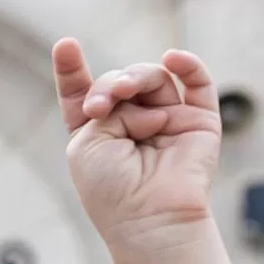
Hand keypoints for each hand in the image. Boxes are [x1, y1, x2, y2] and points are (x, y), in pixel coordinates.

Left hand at [55, 40, 221, 249]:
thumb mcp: (86, 143)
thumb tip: (146, 100)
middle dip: (109, 86)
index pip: (84, 96)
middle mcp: (132, 127)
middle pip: (119, 82)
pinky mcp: (198, 123)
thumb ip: (102, 103)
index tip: (66, 46)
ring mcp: (167, 122)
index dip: (73, 70)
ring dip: (136, 79)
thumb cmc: (111, 190)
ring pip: (153, 78)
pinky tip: (172, 59)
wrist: (149, 217)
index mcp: (98, 136)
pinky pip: (197, 82)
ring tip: (127, 93)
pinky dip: (188, 65)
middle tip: (102, 106)